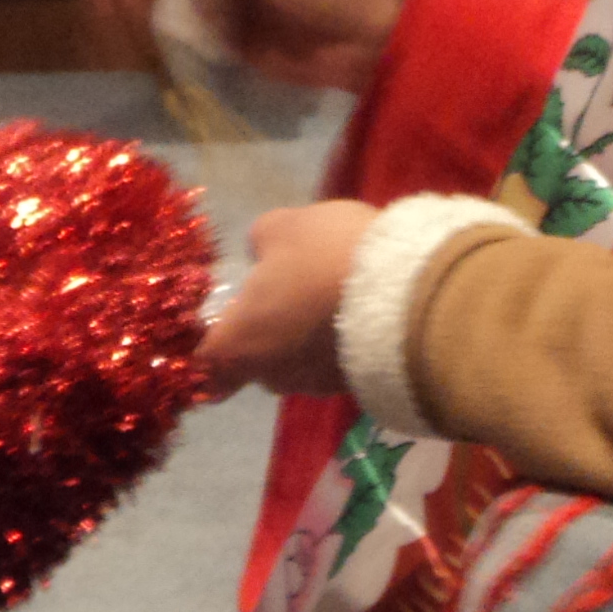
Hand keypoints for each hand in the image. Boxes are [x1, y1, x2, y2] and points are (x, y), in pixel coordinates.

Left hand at [199, 201, 377, 398]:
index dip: (202, 347)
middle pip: (252, 362)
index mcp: (239, 344)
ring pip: (295, 362)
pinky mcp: (356, 384)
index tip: (214, 323)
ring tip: (328, 296)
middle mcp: (272, 376)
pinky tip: (356, 308)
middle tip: (282, 293)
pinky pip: (333, 362)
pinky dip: (337, 340)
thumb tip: (260, 255)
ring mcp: (317, 385)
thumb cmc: (328, 258)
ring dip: (303, 336)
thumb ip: (259, 242)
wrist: (412, 294)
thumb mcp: (283, 226)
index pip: (201, 366)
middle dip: (262, 333)